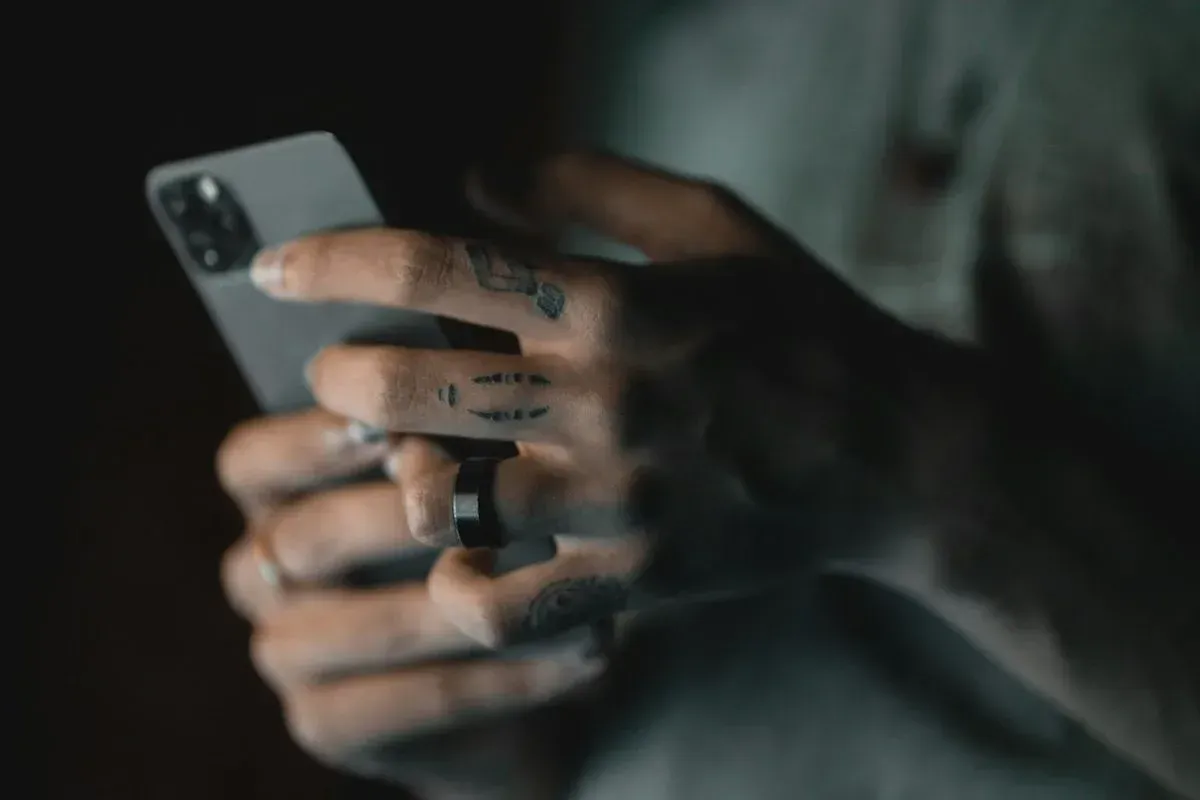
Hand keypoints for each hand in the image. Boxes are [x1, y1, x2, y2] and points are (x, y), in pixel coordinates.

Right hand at [219, 411, 616, 796]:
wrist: (515, 660)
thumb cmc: (488, 526)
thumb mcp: (469, 464)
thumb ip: (451, 424)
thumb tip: (477, 367)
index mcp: (273, 497)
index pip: (252, 462)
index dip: (315, 443)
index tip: (393, 429)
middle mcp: (265, 572)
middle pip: (305, 540)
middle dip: (400, 518)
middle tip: (485, 506)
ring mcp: (288, 654)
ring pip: (364, 626)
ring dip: (466, 602)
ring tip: (556, 580)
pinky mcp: (328, 722)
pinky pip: (409, 701)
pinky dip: (500, 676)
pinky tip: (577, 650)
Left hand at [250, 150, 926, 618]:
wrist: (893, 452)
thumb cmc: (798, 325)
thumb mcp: (713, 222)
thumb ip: (588, 186)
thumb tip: (472, 175)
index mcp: (613, 302)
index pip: (434, 265)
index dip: (331, 259)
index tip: (274, 269)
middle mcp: (601, 400)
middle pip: (404, 386)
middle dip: (343, 375)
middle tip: (343, 375)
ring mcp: (616, 498)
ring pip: (437, 499)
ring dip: (393, 476)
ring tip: (403, 462)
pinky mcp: (637, 575)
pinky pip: (507, 607)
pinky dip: (460, 589)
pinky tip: (460, 560)